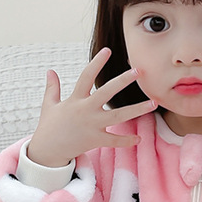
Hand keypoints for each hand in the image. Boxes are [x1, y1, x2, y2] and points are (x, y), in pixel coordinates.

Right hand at [27, 48, 156, 166]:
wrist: (47, 151)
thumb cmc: (49, 127)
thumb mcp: (49, 105)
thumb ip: (52, 88)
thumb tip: (50, 71)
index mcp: (75, 100)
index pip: (86, 76)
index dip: (96, 63)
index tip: (108, 50)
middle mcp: (85, 110)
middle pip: (106, 92)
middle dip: (122, 81)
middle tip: (138, 71)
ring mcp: (91, 126)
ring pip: (118, 116)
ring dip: (137, 109)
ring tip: (153, 103)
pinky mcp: (95, 140)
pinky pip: (114, 140)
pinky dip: (126, 140)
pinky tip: (139, 138)